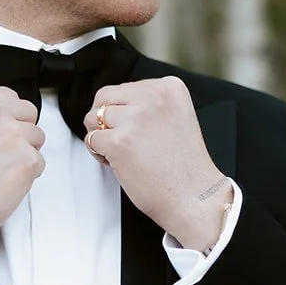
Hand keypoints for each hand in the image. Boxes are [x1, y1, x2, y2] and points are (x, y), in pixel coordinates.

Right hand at [0, 87, 45, 256]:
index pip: (9, 96)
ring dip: (23, 154)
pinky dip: (26, 176)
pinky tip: (4, 182)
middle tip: (1, 153)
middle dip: (20, 132)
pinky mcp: (27, 160)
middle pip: (28, 113)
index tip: (2, 128)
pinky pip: (39, 163)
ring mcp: (12, 136)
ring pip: (36, 139)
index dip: (7, 116)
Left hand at [83, 78, 229, 249]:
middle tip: (122, 141)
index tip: (138, 131)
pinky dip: (98, 153)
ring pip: (93, 117)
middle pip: (104, 98)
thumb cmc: (184, 165)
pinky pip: (91, 139)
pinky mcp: (119, 141)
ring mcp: (135, 118)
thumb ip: (148, 104)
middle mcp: (153, 97)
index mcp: (169, 87)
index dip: (123, 112)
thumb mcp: (175, 117)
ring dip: (100, 136)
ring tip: (121, 153)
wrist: (194, 197)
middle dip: (105, 121)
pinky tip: (118, 163)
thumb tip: (113, 103)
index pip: (124, 88)